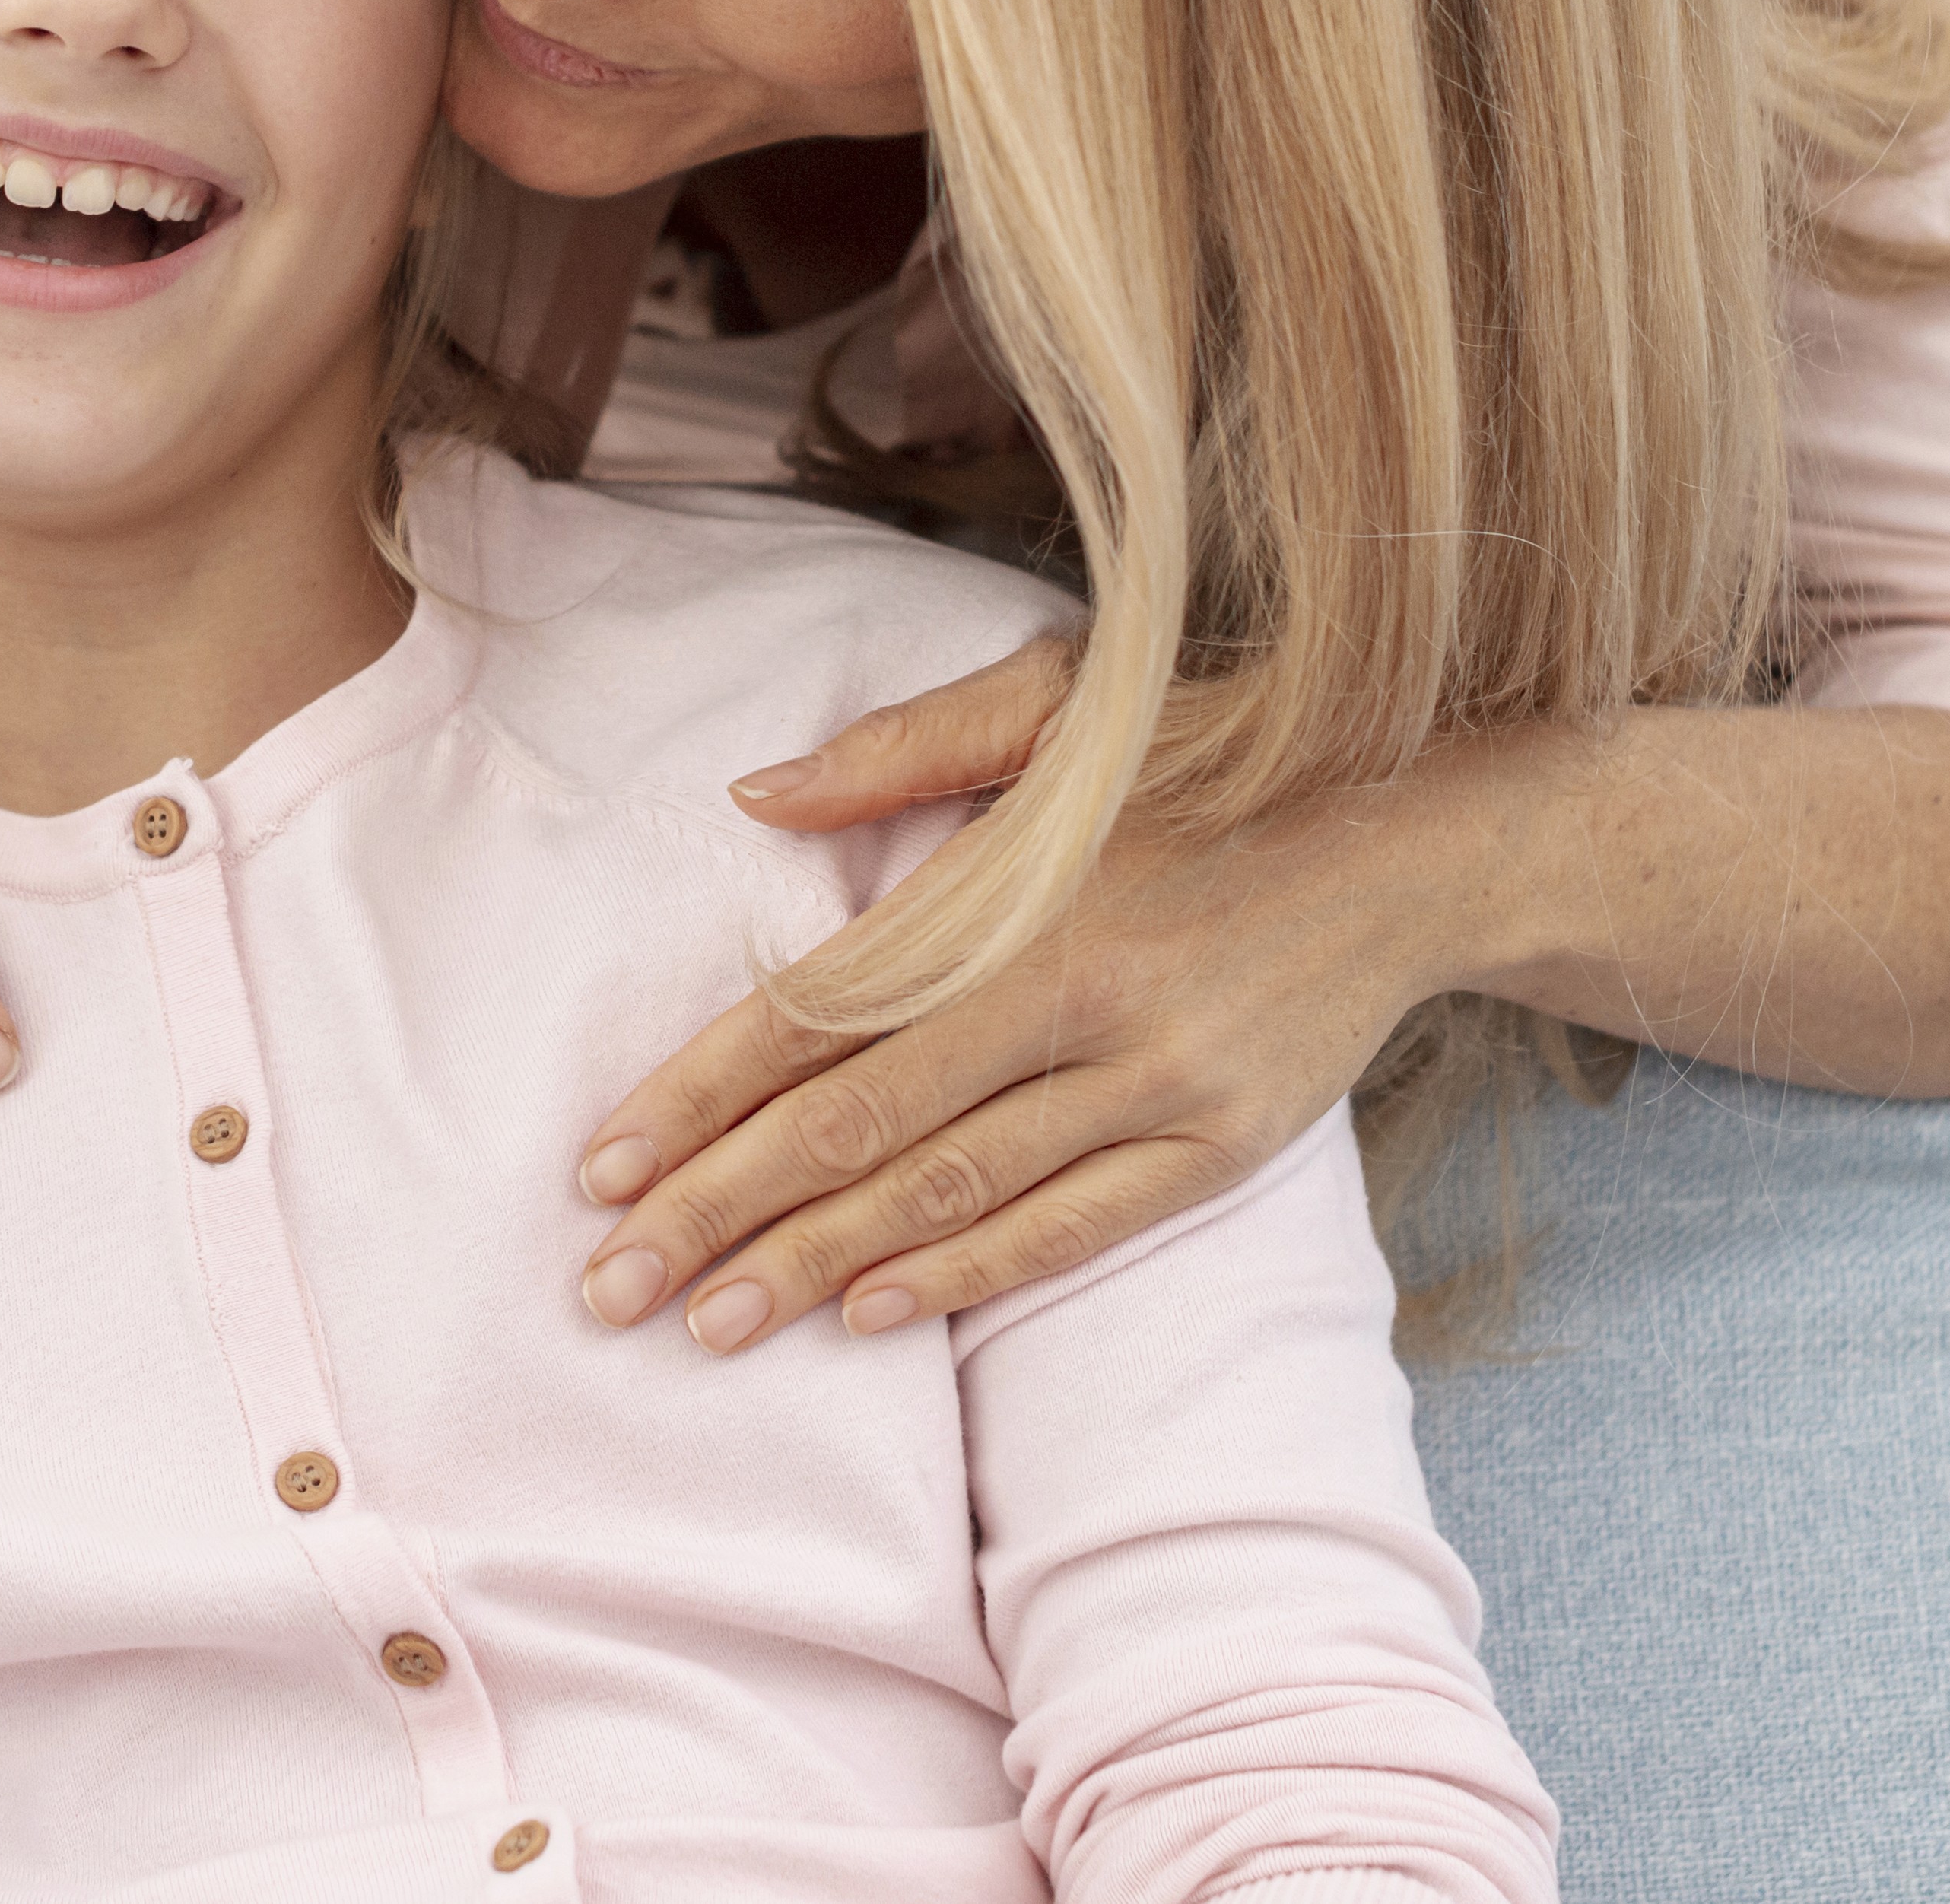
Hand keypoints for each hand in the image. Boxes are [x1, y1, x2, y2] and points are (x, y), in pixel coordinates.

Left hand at [571, 638, 1493, 1351]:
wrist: (1422, 824)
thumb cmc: (1210, 746)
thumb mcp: (1057, 700)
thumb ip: (899, 749)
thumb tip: (753, 796)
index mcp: (1018, 891)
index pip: (818, 1017)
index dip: (700, 1096)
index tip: (601, 1168)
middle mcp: (1082, 996)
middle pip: (862, 1128)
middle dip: (721, 1213)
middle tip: (609, 1286)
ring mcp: (1159, 1083)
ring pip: (952, 1195)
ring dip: (814, 1267)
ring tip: (704, 1323)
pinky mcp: (1225, 1143)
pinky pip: (1072, 1229)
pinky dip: (965, 1277)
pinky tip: (866, 1312)